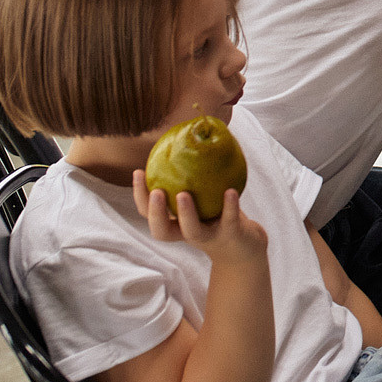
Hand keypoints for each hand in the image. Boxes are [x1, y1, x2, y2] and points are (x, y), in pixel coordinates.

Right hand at [134, 170, 267, 264]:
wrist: (243, 245)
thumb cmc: (217, 215)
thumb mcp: (201, 198)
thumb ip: (190, 178)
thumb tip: (186, 137)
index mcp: (174, 223)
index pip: (148, 213)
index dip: (139, 196)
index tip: (138, 172)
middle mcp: (186, 233)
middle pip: (161, 231)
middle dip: (155, 213)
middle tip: (156, 192)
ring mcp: (208, 237)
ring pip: (192, 231)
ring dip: (186, 213)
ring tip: (184, 194)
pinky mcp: (230, 235)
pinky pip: (229, 220)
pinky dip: (230, 207)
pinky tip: (230, 190)